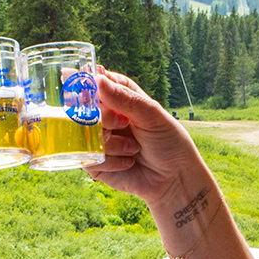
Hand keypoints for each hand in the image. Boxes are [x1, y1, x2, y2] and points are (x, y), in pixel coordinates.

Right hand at [85, 69, 207, 207]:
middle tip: (124, 124)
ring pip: (84, 134)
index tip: (90, 86)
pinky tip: (128, 162)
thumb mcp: (152, 115)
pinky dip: (110, 161)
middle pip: (84, 107)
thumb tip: (98, 79)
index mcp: (119, 97)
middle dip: (104, 117)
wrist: (174, 178)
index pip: (97, 81)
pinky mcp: (93, 163)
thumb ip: (125, 98)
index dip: (89, 82)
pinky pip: (88, 157)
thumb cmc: (168, 142)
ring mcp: (97, 139)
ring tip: (133, 148)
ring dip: (111, 143)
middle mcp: (105, 116)